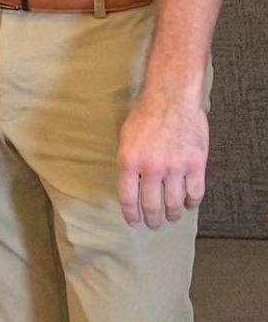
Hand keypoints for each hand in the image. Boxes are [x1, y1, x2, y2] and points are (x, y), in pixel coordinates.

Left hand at [116, 95, 207, 228]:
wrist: (171, 97)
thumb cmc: (146, 114)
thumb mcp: (126, 139)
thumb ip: (129, 164)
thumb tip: (131, 187)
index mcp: (129, 162)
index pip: (128, 199)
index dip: (131, 215)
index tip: (134, 222)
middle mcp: (151, 168)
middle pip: (152, 206)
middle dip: (152, 220)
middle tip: (153, 224)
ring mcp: (175, 168)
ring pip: (174, 204)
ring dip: (172, 214)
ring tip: (171, 216)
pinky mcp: (195, 164)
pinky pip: (195, 193)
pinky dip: (191, 203)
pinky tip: (188, 203)